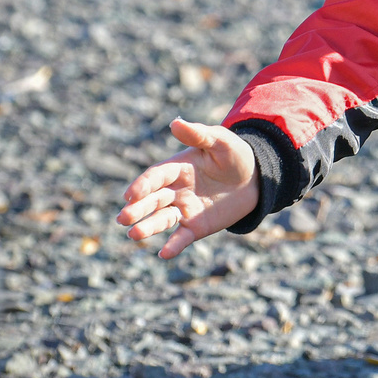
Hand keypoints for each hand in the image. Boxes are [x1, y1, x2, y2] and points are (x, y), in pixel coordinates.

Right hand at [117, 118, 257, 258]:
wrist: (254, 178)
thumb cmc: (234, 155)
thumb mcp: (219, 140)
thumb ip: (198, 134)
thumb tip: (175, 122)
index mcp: (177, 168)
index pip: (155, 177)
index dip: (143, 185)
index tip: (131, 194)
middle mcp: (175, 190)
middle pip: (153, 200)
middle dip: (138, 209)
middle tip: (123, 218)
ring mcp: (184, 209)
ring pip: (162, 219)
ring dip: (148, 227)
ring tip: (133, 235)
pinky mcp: (197, 226)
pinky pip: (183, 237)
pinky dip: (173, 246)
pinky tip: (163, 254)